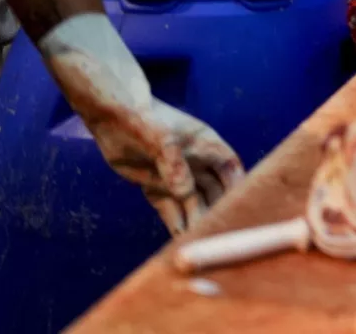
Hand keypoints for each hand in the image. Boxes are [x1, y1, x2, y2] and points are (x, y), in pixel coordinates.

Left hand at [39, 14, 242, 232]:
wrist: (111, 115)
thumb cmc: (141, 117)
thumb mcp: (159, 137)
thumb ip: (173, 163)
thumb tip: (186, 192)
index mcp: (206, 145)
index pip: (231, 168)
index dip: (239, 186)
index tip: (243, 206)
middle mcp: (196, 162)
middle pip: (214, 190)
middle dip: (218, 209)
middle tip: (218, 232)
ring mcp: (176, 175)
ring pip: (192, 202)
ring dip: (196, 219)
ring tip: (198, 240)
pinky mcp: (156, 186)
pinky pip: (169, 208)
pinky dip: (174, 222)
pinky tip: (178, 239)